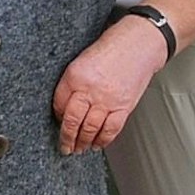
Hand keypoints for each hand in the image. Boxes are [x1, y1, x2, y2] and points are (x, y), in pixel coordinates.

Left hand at [51, 16, 165, 153]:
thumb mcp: (82, 61)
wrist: (137, 45)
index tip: (58, 122)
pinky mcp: (123, 107)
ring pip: (90, 129)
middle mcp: (89, 89)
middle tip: (64, 147)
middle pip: (72, 121)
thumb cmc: (110, 50)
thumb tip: (65, 106)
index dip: (57, 116)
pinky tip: (97, 144)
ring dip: (83, 143)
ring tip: (79, 149)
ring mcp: (107, 100)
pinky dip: (103, 140)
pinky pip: (110, 129)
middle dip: (66, 138)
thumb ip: (73, 83)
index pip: (59, 104)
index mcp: (75, 75)